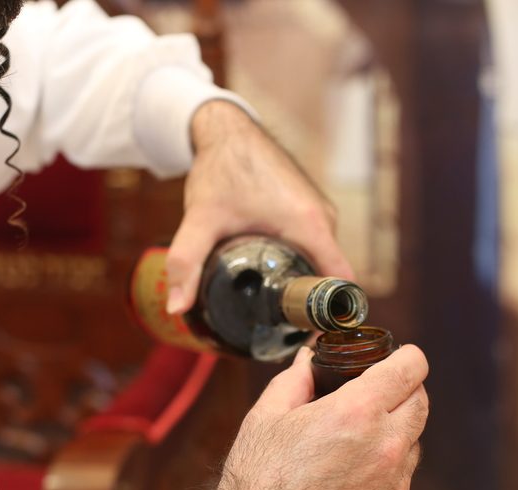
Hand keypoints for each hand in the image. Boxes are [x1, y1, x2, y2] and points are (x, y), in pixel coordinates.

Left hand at [165, 101, 353, 313]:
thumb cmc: (221, 168)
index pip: (340, 282)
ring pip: (320, 259)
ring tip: (272, 307)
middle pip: (328, 275)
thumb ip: (187, 262)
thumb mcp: (202, 219)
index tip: (306, 334)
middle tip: (277, 328)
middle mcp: (323, 217)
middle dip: (306, 303)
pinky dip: (298, 261)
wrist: (227, 128)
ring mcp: (319, 210)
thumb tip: (177, 307)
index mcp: (309, 225)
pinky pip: (314, 244)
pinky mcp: (310, 206)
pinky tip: (272, 276)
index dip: (329, 314)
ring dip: (300, 281)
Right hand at [215, 345, 428, 489]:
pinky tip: (346, 488)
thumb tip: (310, 357)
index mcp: (355, 413)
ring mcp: (395, 488)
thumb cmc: (257, 482)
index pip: (410, 368)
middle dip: (402, 393)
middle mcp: (385, 448)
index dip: (405, 357)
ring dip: (391, 438)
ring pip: (410, 446)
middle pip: (420, 403)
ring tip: (349, 450)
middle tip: (375, 397)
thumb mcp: (266, 417)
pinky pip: (400, 487)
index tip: (398, 358)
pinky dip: (382, 480)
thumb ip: (296, 379)